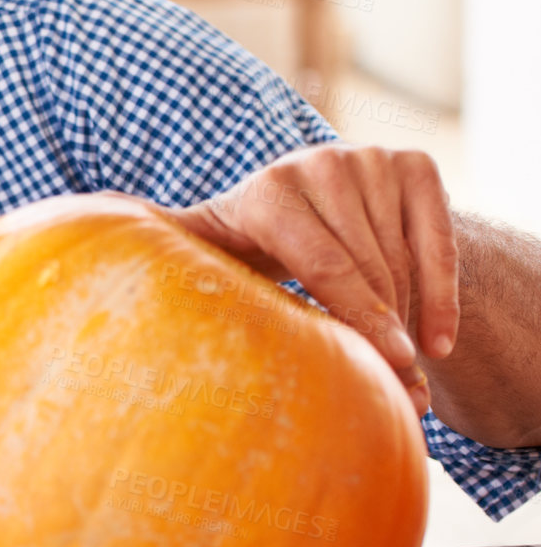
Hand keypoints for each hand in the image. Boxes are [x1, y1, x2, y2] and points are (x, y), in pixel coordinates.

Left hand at [166, 144, 457, 414]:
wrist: (312, 199)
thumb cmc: (250, 241)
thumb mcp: (209, 246)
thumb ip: (167, 242)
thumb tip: (100, 222)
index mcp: (265, 193)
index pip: (323, 266)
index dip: (359, 318)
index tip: (389, 364)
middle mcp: (316, 165)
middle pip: (369, 268)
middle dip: (387, 333)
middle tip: (401, 388)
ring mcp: (367, 159)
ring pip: (405, 257)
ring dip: (415, 319)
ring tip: (409, 368)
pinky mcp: (413, 163)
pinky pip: (440, 236)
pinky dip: (446, 292)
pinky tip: (441, 342)